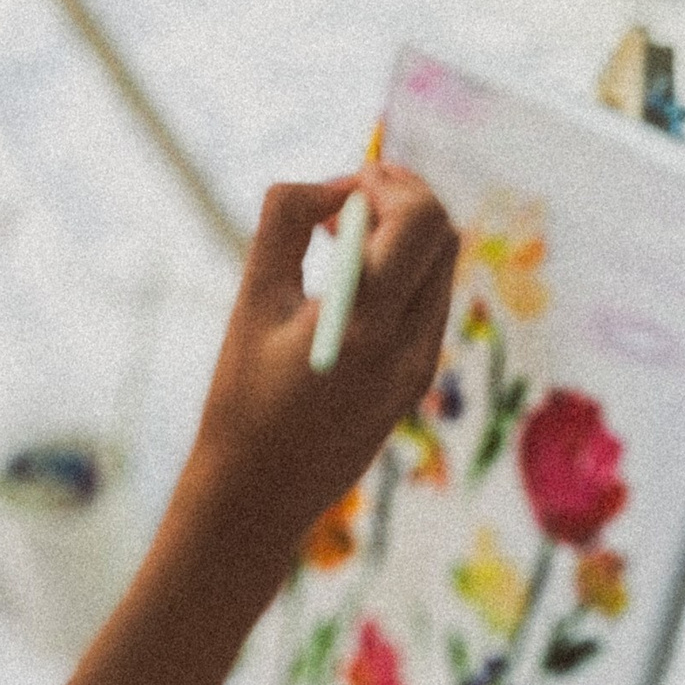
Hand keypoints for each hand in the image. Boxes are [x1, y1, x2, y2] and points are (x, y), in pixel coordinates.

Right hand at [179, 167, 458, 579]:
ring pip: (440, 268)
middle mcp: (410, 349)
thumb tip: (332, 186)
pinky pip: (426, 306)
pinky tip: (348, 286)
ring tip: (338, 241)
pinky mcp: (412, 386)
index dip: (387, 183)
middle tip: (343, 203)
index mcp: (370, 326)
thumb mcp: (252, 302)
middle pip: (443, 235)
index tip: (342, 189)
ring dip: (400, 237)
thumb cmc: (241, 403)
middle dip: (400, 202)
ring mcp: (418, 371)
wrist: (254, 501)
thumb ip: (287, 223)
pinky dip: (398, 277)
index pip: (422, 219)